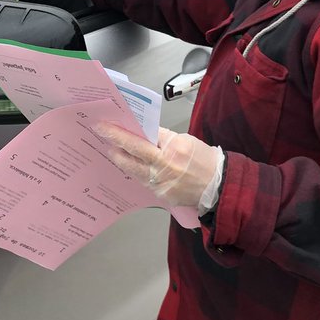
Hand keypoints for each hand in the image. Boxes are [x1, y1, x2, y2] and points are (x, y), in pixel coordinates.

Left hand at [94, 123, 220, 209]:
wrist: (218, 186)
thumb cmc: (205, 161)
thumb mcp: (187, 141)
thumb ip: (165, 139)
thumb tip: (145, 135)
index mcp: (174, 147)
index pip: (145, 134)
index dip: (125, 130)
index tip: (110, 124)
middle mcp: (166, 165)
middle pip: (134, 150)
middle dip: (115, 140)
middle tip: (101, 132)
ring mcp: (161, 182)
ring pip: (134, 169)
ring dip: (120, 158)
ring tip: (112, 150)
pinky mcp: (160, 195)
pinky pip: (143, 181)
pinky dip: (135, 172)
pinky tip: (130, 166)